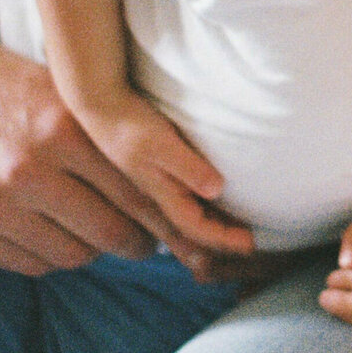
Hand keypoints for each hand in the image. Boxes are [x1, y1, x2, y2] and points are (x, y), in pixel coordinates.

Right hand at [0, 23, 191, 274]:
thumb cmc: (14, 89)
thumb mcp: (66, 96)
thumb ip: (113, 138)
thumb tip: (183, 187)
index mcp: (61, 129)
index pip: (135, 192)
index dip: (165, 217)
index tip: (178, 226)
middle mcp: (26, 168)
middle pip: (108, 232)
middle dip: (137, 243)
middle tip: (146, 241)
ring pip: (72, 256)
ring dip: (93, 250)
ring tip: (98, 233)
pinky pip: (32, 264)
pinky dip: (52, 256)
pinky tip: (57, 234)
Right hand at [69, 88, 253, 257]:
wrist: (101, 108)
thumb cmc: (132, 123)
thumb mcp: (163, 145)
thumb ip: (189, 168)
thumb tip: (217, 190)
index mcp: (163, 193)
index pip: (196, 228)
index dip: (222, 239)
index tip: (249, 244)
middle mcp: (160, 195)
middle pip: (193, 230)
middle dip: (220, 240)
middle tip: (250, 245)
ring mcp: (157, 186)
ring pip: (188, 218)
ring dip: (211, 227)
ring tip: (237, 229)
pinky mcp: (155, 173)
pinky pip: (182, 202)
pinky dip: (201, 209)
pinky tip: (211, 203)